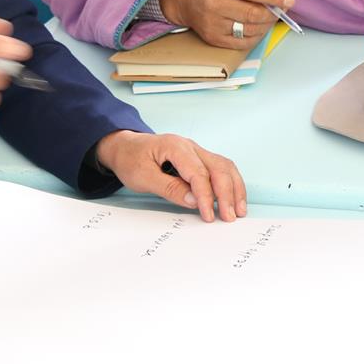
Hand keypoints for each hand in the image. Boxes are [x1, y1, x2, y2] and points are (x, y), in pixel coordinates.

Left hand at [97, 130, 246, 222]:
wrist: (124, 147)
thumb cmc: (131, 160)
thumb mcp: (142, 177)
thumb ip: (169, 188)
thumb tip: (194, 201)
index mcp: (175, 147)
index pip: (199, 173)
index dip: (206, 196)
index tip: (209, 216)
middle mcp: (191, 146)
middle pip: (219, 167)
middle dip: (227, 194)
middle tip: (230, 217)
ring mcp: (197, 151)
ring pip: (225, 166)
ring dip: (234, 188)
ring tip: (239, 210)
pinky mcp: (199, 159)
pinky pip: (221, 168)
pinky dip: (230, 184)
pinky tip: (233, 198)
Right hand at [160, 0, 292, 48]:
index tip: (290, 0)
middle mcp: (215, 5)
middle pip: (253, 14)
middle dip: (273, 13)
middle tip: (282, 9)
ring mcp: (213, 24)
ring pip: (250, 30)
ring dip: (266, 25)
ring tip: (270, 16)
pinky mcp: (214, 38)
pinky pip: (242, 42)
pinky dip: (256, 36)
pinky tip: (259, 27)